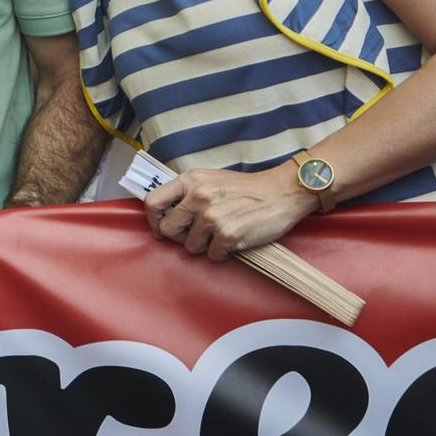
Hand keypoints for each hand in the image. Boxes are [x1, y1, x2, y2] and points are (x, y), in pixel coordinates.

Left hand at [143, 166, 315, 261]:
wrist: (282, 192)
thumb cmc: (246, 189)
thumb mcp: (210, 179)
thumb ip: (187, 192)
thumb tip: (165, 212)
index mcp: (190, 180)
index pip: (153, 202)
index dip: (153, 220)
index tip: (159, 229)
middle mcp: (198, 197)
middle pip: (168, 229)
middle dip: (180, 236)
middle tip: (197, 235)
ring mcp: (212, 217)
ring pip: (190, 246)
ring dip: (205, 245)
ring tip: (221, 233)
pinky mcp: (228, 235)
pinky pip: (212, 255)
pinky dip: (222, 253)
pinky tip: (234, 240)